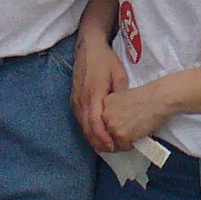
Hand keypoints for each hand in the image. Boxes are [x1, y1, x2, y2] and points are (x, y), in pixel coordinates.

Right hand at [72, 34, 132, 151]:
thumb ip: (121, 92)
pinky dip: (88, 130)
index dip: (103, 137)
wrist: (88, 48)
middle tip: (111, 151)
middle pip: (87, 128)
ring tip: (106, 147)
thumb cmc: (105, 60)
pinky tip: (97, 135)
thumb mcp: (119, 73)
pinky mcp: (74, 99)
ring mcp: (76, 100)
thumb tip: (126, 109)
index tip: (112, 146)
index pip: (95, 122)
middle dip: (98, 142)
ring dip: (92, 138)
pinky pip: (80, 119)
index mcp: (93, 94)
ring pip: (82, 126)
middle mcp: (81, 100)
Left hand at [99, 74, 174, 150]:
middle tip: (129, 134)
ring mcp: (112, 125)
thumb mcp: (125, 98)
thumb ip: (117, 110)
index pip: (102, 122)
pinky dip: (133, 145)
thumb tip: (117, 124)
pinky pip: (124, 147)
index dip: (112, 128)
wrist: (159, 98)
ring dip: (124, 142)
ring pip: (114, 143)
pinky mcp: (120, 135)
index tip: (120, 130)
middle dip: (116, 137)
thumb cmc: (149, 98)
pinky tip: (140, 135)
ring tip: (136, 134)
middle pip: (106, 134)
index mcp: (106, 102)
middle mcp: (105, 114)